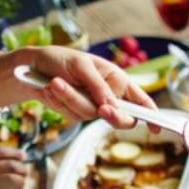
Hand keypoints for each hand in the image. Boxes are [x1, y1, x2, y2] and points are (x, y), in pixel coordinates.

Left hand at [21, 46, 155, 128]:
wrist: (31, 68)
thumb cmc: (61, 59)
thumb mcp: (82, 66)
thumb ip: (99, 87)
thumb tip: (112, 106)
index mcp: (118, 81)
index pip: (141, 101)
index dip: (151, 115)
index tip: (156, 128)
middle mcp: (109, 96)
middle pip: (122, 118)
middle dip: (112, 115)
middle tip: (103, 109)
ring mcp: (93, 107)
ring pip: (90, 115)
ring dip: (70, 98)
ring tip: (55, 82)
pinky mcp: (76, 113)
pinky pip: (72, 115)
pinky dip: (59, 101)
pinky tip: (51, 88)